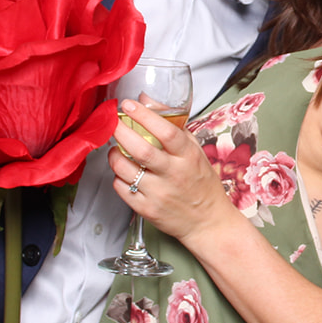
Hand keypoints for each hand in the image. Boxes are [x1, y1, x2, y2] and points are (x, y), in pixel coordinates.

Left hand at [108, 100, 235, 251]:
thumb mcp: (195, 150)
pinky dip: (117, 177)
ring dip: (114, 155)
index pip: (166, 131)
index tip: (129, 105)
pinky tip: (123, 172)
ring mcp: (159, 194)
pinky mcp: (147, 210)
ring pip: (125, 170)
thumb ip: (173, 125)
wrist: (208, 221)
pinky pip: (121, 189)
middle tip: (113, 123)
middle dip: (121, 132)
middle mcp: (174, 175)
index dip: (144, 115)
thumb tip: (147, 100)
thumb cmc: (201, 183)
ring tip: (115, 149)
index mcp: (188, 157)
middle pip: (141, 150)